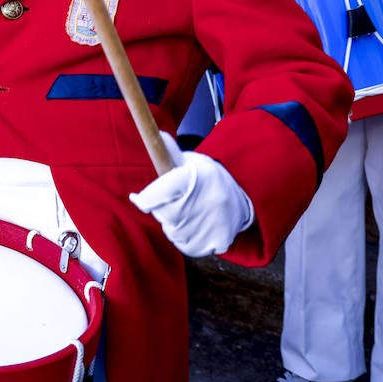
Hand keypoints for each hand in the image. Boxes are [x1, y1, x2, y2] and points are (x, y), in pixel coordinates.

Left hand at [129, 133, 253, 256]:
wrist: (246, 196)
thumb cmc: (208, 178)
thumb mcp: (193, 161)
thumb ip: (171, 153)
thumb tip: (157, 135)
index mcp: (193, 178)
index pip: (154, 196)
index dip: (142, 199)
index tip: (136, 197)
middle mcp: (203, 202)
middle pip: (162, 215)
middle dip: (162, 209)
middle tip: (175, 201)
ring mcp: (212, 224)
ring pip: (172, 233)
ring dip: (174, 225)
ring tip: (189, 212)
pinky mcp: (218, 241)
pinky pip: (187, 246)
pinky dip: (187, 239)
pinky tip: (197, 225)